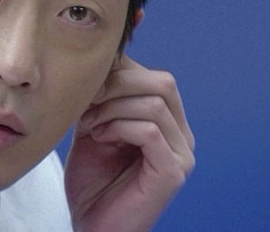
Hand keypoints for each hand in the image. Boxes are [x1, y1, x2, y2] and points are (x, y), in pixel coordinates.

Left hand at [65, 56, 194, 231]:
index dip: (119, 72)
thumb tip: (104, 56)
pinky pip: (150, 131)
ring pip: (155, 104)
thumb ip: (103, 97)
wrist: (92, 227)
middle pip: (163, 83)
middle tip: (88, 102)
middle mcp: (183, 136)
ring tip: (90, 125)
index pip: (154, 77)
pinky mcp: (173, 173)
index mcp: (169, 123)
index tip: (86, 86)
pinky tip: (99, 138)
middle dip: (119, 84)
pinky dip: (120, 127)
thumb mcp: (96, 127)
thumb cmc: (94, 182)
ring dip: (114, 108)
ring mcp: (182, 155)